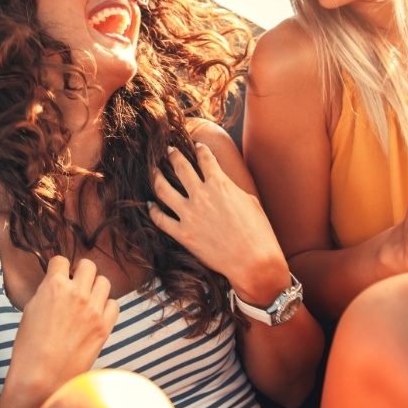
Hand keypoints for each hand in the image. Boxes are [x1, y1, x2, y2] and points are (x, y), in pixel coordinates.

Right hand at [4, 257, 119, 402]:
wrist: (40, 377)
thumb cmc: (29, 346)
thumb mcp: (31, 309)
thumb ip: (47, 291)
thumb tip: (58, 284)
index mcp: (54, 285)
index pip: (61, 260)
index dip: (58, 268)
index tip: (59, 276)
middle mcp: (77, 293)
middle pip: (88, 265)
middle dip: (80, 272)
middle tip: (75, 285)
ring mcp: (93, 309)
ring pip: (104, 282)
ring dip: (95, 287)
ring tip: (86, 300)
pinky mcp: (104, 326)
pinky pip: (114, 304)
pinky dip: (106, 307)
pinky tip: (95, 315)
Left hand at [150, 144, 288, 301]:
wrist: (254, 261)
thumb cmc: (258, 233)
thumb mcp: (250, 201)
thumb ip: (232, 189)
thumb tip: (223, 184)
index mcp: (220, 184)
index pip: (205, 159)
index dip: (200, 149)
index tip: (196, 145)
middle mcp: (201, 195)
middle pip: (180, 167)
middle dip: (173, 155)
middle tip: (168, 150)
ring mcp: (189, 214)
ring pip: (163, 189)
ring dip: (156, 176)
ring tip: (153, 170)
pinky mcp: (182, 234)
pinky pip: (160, 219)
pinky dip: (152, 210)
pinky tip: (149, 205)